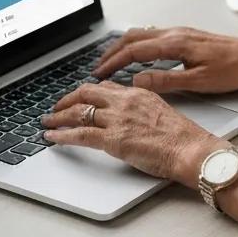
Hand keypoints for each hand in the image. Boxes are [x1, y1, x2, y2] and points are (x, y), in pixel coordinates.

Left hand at [41, 81, 221, 186]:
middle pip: (86, 93)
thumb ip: (142, 110)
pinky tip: (52, 138)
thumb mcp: (162, 112)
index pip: (105, 87)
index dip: (88, 93)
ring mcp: (117, 119)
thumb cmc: (183, 137)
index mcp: (138, 92)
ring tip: (47, 123)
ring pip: (78, 112)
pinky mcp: (112, 139)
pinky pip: (79, 134)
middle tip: (57, 108)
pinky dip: (61, 135)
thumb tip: (131, 118)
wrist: (190, 148)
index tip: (80, 98)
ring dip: (58, 117)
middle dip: (67, 100)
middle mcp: (125, 101)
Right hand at [92, 26, 237, 94]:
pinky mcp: (186, 36)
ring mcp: (180, 33)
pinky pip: (153, 36)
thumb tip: (138, 81)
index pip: (134, 51)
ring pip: (142, 35)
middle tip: (98, 68)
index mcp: (175, 44)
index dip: (113, 62)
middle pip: (133, 38)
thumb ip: (166, 80)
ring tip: (111, 62)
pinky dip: (138, 45)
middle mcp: (175, 34)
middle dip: (112, 51)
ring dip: (124, 47)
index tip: (99, 73)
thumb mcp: (199, 81)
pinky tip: (138, 56)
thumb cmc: (233, 69)